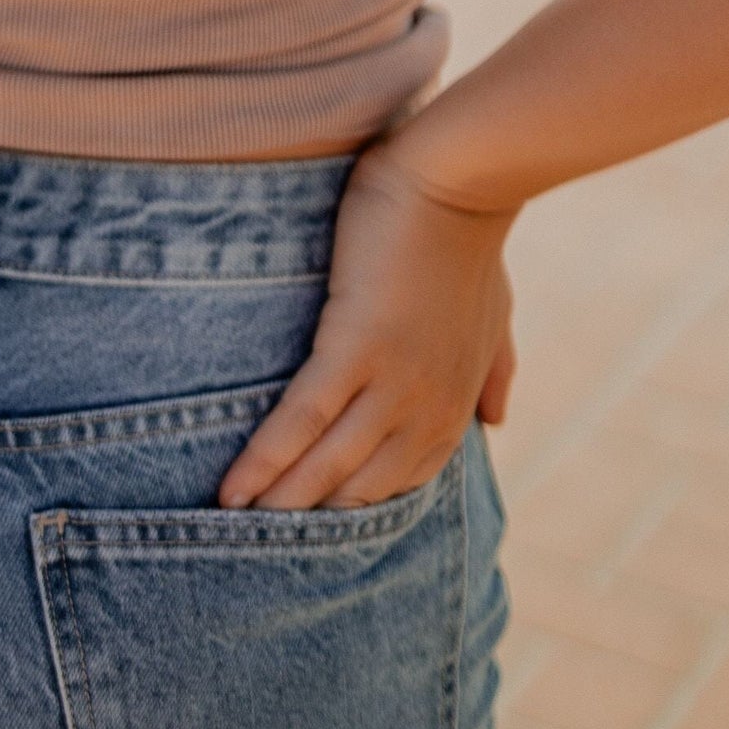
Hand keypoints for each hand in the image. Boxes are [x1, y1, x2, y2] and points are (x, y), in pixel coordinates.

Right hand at [218, 130, 514, 509]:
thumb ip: (494, 370)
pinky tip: (232, 489)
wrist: (459, 182)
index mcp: (454, 403)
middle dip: (310, 518)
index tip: (314, 527)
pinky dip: (265, 459)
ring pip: (326, 464)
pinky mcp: (355, 348)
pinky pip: (302, 419)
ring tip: (231, 529)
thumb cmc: (470, 239)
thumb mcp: (495, 316)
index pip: (399, 480)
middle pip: (358, 487)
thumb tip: (497, 420)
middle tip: (257, 547)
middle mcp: (426, 407)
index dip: (355, 508)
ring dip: (278, 504)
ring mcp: (393, 382)